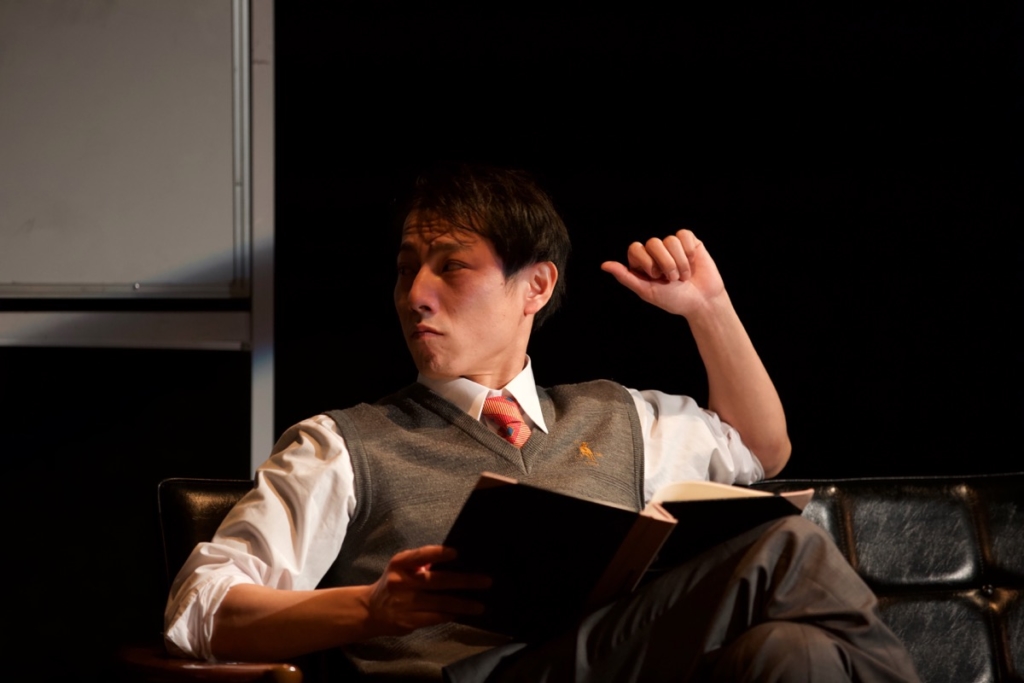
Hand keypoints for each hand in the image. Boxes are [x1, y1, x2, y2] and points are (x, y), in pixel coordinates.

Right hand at [363, 545, 490, 636]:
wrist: (370, 610)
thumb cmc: (394, 583)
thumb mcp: (402, 567)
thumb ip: (421, 562)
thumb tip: (453, 558)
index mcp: (400, 564)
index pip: (419, 555)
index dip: (438, 553)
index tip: (456, 553)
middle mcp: (401, 582)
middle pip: (437, 580)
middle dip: (464, 581)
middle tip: (485, 581)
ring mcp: (404, 603)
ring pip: (440, 602)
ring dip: (463, 604)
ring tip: (480, 606)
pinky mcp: (407, 621)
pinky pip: (434, 617)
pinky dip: (450, 615)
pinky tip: (461, 613)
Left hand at [601, 229, 726, 318]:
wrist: (702, 302)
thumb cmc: (673, 299)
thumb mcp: (647, 291)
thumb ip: (625, 277)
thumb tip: (604, 265)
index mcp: (641, 263)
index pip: (635, 248)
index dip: (647, 262)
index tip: (656, 277)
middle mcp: (655, 252)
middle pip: (653, 243)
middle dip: (665, 264)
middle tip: (672, 279)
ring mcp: (672, 246)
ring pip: (670, 240)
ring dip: (679, 262)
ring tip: (684, 276)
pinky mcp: (689, 241)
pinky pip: (684, 235)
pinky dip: (688, 252)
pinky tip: (692, 262)